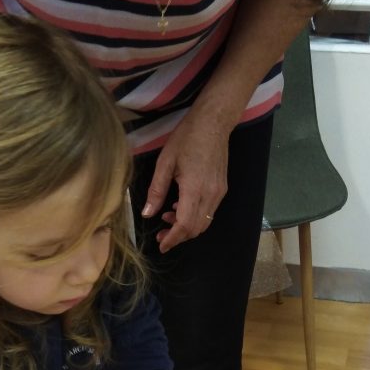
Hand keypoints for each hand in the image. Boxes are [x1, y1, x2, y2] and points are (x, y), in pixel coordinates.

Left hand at [141, 109, 230, 251]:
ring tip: (167, 219)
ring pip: (204, 222)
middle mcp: (210, 195)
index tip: (162, 245)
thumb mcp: (165, 163)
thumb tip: (147, 213)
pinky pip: (209, 212)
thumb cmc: (187, 138)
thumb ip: (156, 191)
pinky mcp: (221, 189)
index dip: (173, 239)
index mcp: (194, 189)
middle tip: (161, 235)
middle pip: (196, 229)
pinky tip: (180, 207)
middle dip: (178, 237)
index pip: (185, 225)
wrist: (214, 123)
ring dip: (186, 227)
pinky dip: (194, 217)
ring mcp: (218, 193)